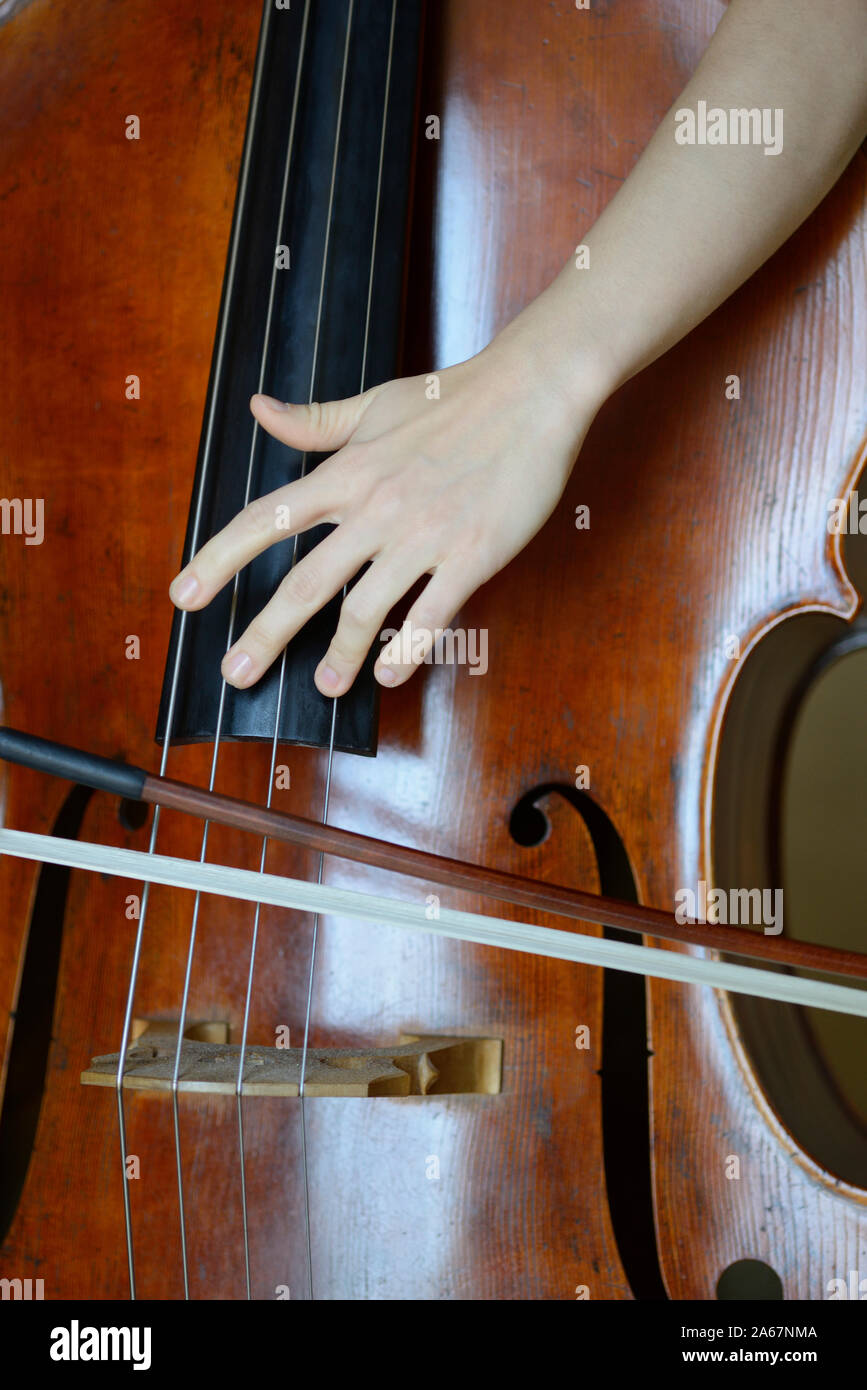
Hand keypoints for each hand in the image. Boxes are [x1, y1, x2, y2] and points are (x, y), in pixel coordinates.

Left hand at [169, 330, 601, 695]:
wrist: (530, 392)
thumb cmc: (453, 398)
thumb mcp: (373, 405)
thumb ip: (313, 422)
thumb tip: (258, 410)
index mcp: (347, 474)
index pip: (266, 520)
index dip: (218, 560)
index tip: (183, 595)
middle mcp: (375, 508)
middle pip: (305, 582)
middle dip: (264, 634)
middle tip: (235, 672)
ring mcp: (423, 535)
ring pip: (365, 609)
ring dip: (339, 657)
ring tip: (325, 687)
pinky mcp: (471, 554)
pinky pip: (431, 616)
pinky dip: (406, 652)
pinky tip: (391, 675)